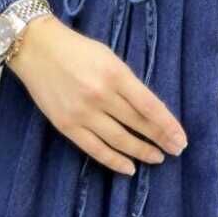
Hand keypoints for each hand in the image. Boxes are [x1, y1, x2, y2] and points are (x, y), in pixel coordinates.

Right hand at [5, 14, 188, 174]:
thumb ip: (127, 82)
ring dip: (141, 151)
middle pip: (137, 124)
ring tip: (157, 158)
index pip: (149, 106)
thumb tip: (148, 110)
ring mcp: (82, 113)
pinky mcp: (66, 126)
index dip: (167, 125)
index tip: (181, 138)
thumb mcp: (109, 57)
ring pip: (119, 140)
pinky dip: (114, 161)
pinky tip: (129, 167)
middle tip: (176, 150)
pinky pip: (95, 149)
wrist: (36, 48)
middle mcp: (100, 95)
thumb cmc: (77, 49)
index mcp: (115, 73)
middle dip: (160, 139)